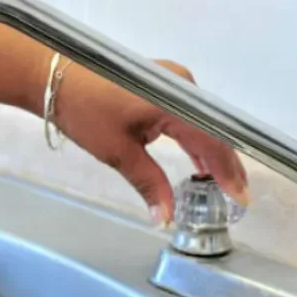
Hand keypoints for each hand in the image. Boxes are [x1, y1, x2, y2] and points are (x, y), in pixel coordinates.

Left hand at [54, 59, 248, 224]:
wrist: (57, 79)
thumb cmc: (85, 110)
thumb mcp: (118, 152)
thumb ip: (149, 184)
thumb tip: (166, 217)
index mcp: (175, 100)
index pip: (212, 139)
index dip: (228, 171)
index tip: (240, 197)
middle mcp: (182, 86)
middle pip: (213, 131)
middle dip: (226, 165)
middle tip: (238, 196)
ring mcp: (174, 82)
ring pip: (203, 124)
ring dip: (212, 154)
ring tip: (223, 186)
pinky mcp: (164, 85)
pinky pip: (189, 116)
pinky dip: (195, 140)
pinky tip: (200, 164)